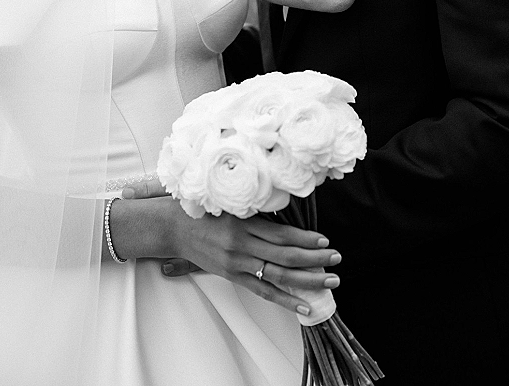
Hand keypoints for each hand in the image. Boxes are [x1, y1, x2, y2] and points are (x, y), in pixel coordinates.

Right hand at [122, 180, 340, 316]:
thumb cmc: (202, 209)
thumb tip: (285, 211)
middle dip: (314, 259)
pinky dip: (285, 299)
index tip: (325, 241)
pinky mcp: (232, 276)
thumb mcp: (229, 202)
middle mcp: (242, 246)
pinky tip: (304, 306)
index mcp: (242, 223)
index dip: (305, 239)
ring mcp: (237, 264)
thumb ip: (254, 209)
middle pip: (284, 256)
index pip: (281, 234)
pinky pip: (263, 291)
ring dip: (307, 280)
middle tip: (336, 259)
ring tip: (330, 281)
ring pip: (278, 275)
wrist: (172, 227)